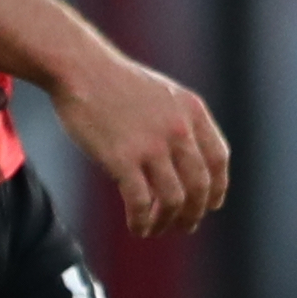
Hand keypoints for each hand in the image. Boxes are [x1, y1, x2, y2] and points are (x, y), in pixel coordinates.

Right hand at [53, 51, 231, 236]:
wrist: (78, 67)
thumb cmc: (111, 80)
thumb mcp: (160, 93)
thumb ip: (177, 120)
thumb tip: (181, 155)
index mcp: (192, 112)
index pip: (218, 160)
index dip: (217, 188)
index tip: (210, 205)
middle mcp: (178, 130)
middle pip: (199, 185)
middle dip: (194, 213)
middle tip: (183, 226)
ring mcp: (151, 145)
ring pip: (173, 199)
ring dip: (168, 221)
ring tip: (155, 230)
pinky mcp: (122, 158)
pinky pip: (141, 201)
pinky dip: (142, 221)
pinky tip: (137, 227)